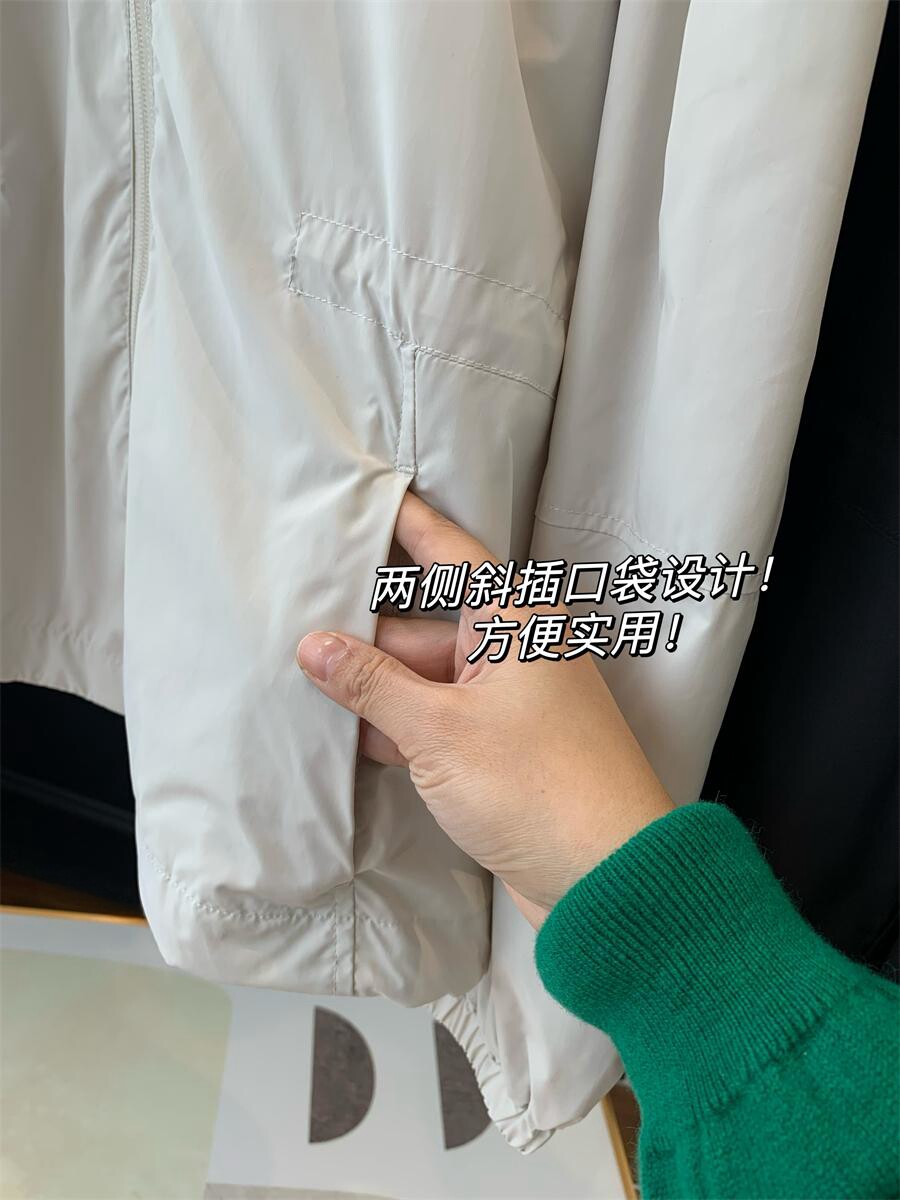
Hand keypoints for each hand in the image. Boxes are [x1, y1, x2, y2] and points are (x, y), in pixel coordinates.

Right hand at [297, 493, 671, 924]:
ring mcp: (514, 706)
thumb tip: (316, 647)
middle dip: (367, 639)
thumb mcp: (437, 731)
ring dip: (380, 692)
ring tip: (307, 689)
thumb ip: (372, 685)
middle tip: (297, 635)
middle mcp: (517, 654)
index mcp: (514, 624)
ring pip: (431, 681)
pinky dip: (405, 729)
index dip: (408, 527)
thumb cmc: (538, 787)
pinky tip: (354, 739)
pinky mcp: (508, 752)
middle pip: (426, 629)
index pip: (450, 554)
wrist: (609, 878)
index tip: (369, 498)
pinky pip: (445, 722)